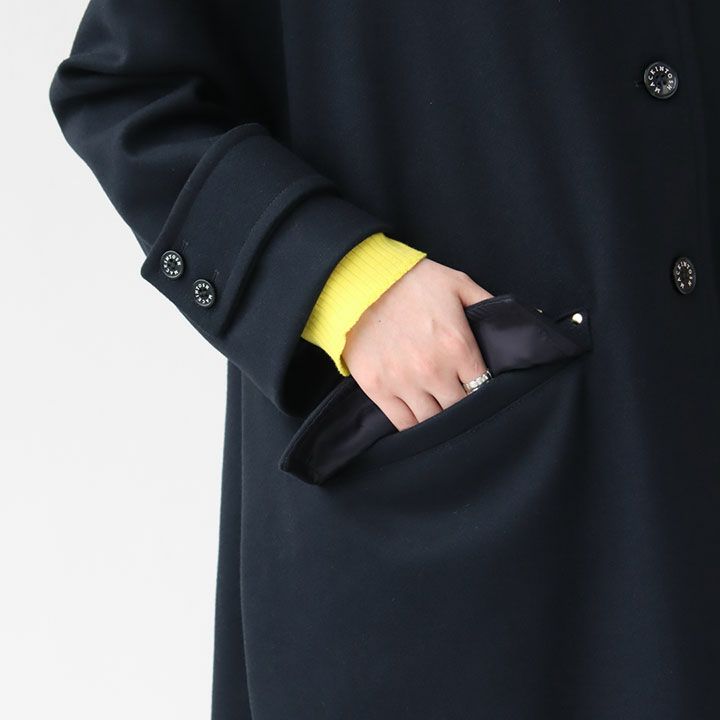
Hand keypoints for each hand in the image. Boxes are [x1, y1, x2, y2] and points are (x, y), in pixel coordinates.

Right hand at [341, 258, 492, 430]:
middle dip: (461, 406)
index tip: (476, 387)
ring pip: (432, 421)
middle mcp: (433, 370)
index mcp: (458, 346)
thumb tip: (530, 317)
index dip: (482, 390)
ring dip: (438, 418)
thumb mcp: (459, 284)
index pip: (483, 388)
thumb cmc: (412, 281)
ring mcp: (403, 382)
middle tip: (458, 399)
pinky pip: (402, 422)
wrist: (361, 281)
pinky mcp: (377, 388)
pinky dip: (413, 425)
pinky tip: (418, 418)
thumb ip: (491, 305)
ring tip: (438, 408)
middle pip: (458, 409)